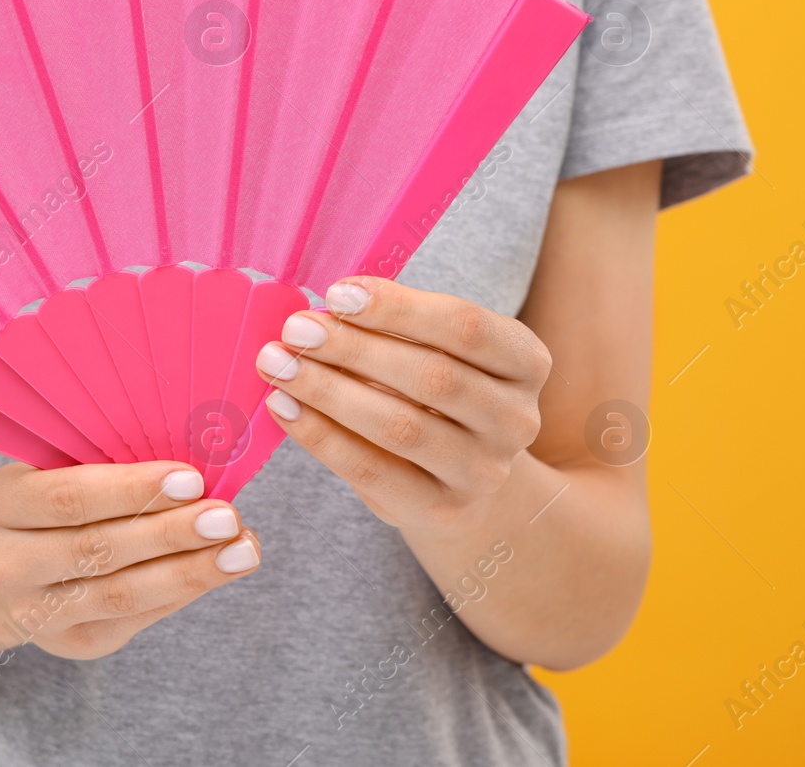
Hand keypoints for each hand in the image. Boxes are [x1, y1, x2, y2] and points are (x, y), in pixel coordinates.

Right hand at [0, 461, 260, 658]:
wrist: (15, 567)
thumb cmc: (53, 500)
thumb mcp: (58, 468)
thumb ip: (108, 464)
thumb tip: (195, 470)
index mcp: (0, 502)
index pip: (70, 497)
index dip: (133, 490)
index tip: (192, 479)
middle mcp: (6, 563)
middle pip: (98, 549)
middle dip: (171, 533)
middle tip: (227, 517)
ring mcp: (36, 611)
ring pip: (121, 593)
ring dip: (190, 570)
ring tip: (240, 550)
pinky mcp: (73, 642)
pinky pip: (135, 617)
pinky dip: (182, 591)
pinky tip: (218, 570)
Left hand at [255, 275, 551, 530]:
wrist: (462, 480)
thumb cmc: (436, 394)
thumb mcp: (438, 351)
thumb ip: (394, 329)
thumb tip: (320, 312)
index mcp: (525, 362)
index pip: (466, 327)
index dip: (399, 308)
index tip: (336, 293)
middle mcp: (516, 419)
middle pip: (432, 376)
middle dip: (354, 348)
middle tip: (296, 328)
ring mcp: (484, 472)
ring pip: (401, 426)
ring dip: (329, 391)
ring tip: (279, 364)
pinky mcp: (441, 510)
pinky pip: (371, 471)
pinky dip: (320, 436)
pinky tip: (284, 407)